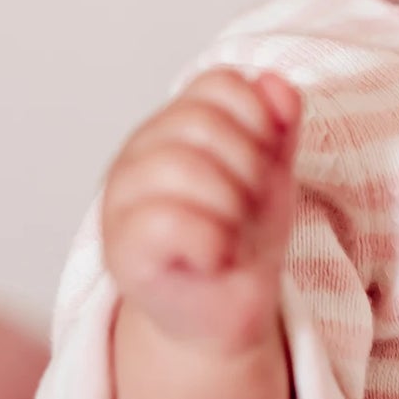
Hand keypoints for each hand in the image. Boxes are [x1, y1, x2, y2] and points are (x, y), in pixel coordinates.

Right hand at [102, 67, 301, 355]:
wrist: (222, 314)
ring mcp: (122, 198)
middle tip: (250, 209)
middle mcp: (140, 151)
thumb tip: (277, 85)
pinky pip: (165, 221)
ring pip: (181, 166)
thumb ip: (277, 127)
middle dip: (249, 168)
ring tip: (234, 235)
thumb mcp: (271, 176)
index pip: (221, 84)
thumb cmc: (241, 238)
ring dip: (231, 207)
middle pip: (202, 123)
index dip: (260, 122)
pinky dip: (209, 240)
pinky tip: (217, 256)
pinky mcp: (120, 248)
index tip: (265, 166)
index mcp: (174, 125)